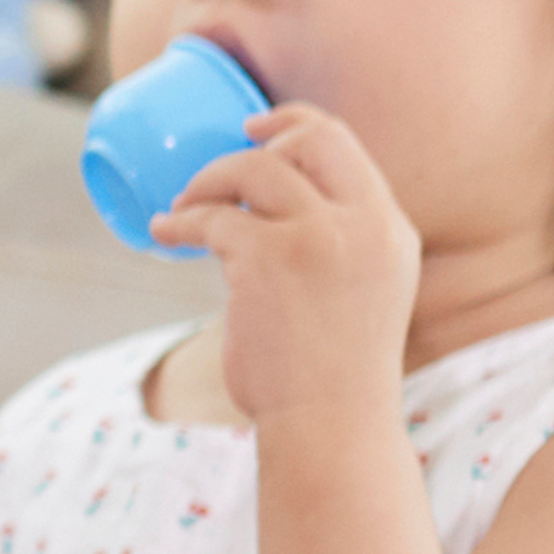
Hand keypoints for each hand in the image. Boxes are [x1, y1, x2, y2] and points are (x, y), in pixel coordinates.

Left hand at [153, 105, 422, 439]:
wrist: (332, 425)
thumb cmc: (336, 374)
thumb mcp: (363, 294)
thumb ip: (340, 246)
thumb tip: (271, 215)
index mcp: (390, 230)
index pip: (345, 148)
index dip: (297, 127)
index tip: (260, 131)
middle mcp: (363, 223)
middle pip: (308, 139)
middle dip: (260, 135)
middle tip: (217, 162)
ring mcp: (317, 236)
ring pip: (252, 168)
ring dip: (208, 181)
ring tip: (183, 208)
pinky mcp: (267, 257)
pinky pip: (210, 218)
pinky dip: (180, 223)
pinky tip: (164, 234)